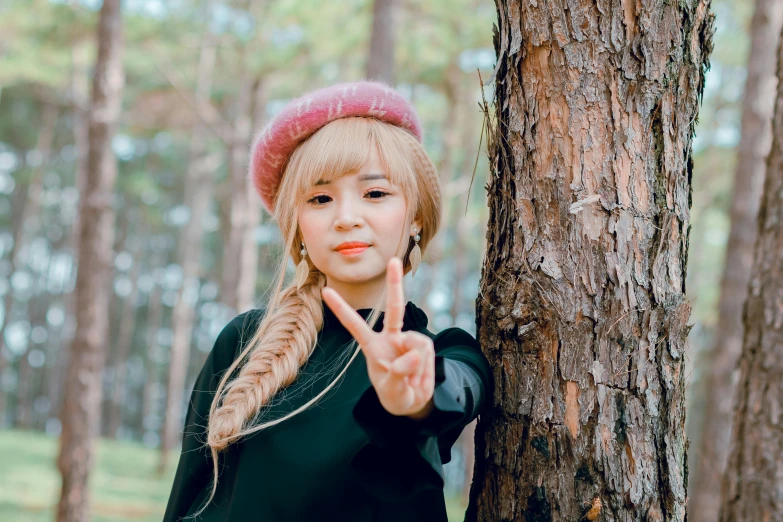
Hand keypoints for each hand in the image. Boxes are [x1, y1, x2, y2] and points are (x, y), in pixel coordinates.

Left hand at [321, 257, 434, 418]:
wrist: (414, 402)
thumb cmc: (396, 395)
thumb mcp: (394, 392)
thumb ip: (399, 373)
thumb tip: (414, 353)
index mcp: (372, 347)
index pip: (354, 325)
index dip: (341, 309)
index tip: (325, 291)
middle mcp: (390, 338)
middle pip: (394, 308)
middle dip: (395, 284)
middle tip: (394, 260)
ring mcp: (408, 341)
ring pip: (417, 344)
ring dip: (416, 366)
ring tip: (410, 380)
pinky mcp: (423, 346)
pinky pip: (426, 351)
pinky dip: (424, 366)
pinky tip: (420, 374)